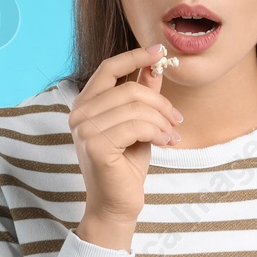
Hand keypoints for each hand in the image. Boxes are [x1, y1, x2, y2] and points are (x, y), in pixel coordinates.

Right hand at [69, 44, 183, 223]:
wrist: (117, 204)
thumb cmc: (126, 165)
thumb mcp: (138, 124)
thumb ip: (142, 94)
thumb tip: (155, 65)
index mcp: (85, 104)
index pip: (109, 68)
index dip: (135, 57)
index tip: (160, 52)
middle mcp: (79, 114)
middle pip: (129, 89)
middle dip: (160, 103)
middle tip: (177, 120)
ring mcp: (84, 129)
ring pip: (136, 108)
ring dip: (162, 121)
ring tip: (172, 136)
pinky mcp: (95, 145)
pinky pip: (136, 126)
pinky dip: (157, 132)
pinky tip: (165, 143)